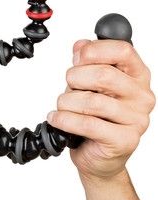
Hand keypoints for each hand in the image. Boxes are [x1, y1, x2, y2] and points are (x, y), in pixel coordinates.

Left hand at [48, 39, 154, 179]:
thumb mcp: (88, 81)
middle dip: (75, 78)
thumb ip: (86, 61)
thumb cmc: (95, 114)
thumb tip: (80, 45)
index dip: (95, 50)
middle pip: (104, 74)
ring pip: (92, 101)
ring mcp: (136, 120)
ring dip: (67, 102)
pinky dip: (65, 119)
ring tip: (63, 106)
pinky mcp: (125, 140)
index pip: (123, 50)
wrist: (98, 154)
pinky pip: (88, 124)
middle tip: (69, 86)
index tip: (78, 57)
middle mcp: (141, 96)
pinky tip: (57, 119)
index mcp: (136, 75)